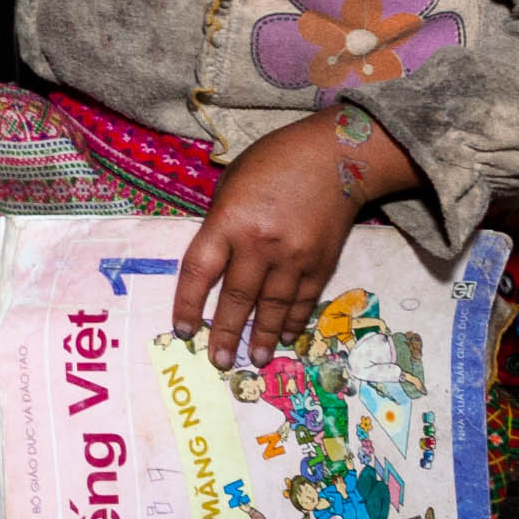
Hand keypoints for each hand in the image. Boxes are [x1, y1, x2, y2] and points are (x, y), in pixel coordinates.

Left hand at [171, 110, 416, 368]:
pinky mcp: (322, 263)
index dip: (187, 304)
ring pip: (273, 307)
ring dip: (263, 336)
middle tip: (219, 361)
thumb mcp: (232, 184)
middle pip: (236, 298)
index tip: (183, 329)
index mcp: (229, 221)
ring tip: (256, 360)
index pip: (199, 271)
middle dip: (225, 333)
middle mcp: (260, 244)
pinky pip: (303, 300)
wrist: (336, 157)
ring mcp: (294, 256)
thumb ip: (221, 224)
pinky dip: (293, 320)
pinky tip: (285, 337)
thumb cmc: (273, 163)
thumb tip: (215, 264)